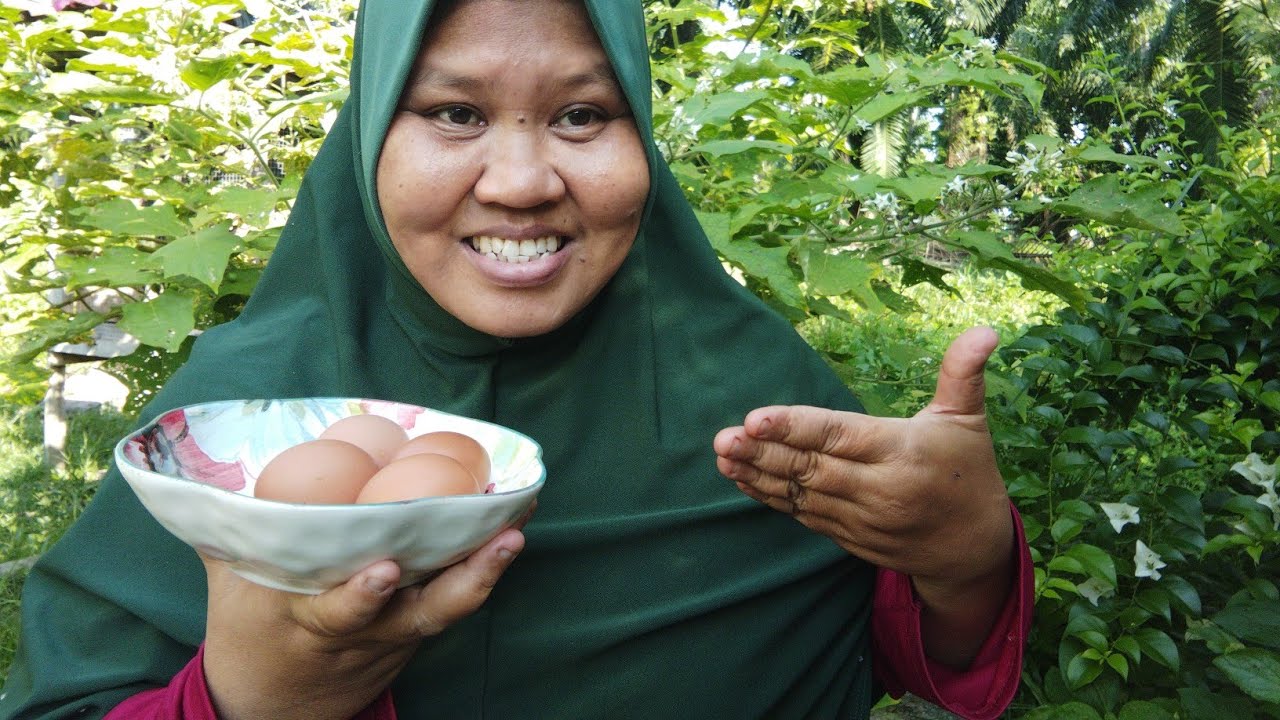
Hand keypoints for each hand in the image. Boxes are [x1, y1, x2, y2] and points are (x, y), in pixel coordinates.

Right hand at [201, 524, 526, 719]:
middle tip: (498, 541)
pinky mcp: (414, 635)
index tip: (385, 570)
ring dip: (485, 572)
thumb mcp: (230, 584)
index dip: (361, 594)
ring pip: (444, 609)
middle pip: (415, 611)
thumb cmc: (250, 629)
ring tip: (515, 533)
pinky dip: (480, 571)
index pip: (336, 612)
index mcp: (305, 621)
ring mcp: (393, 636)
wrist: (273, 710)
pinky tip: (508, 530)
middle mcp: (360, 632)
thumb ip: (231, 530)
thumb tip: (205, 471)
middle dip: (459, 581)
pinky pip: (449, 604)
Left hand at [713, 327, 1013, 663]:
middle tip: (723, 436)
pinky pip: (803, 516)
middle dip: (763, 452)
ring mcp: (862, 519)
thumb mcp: (968, 419)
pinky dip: (771, 497)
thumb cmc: (968, 469)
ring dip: (758, 475)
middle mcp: (880, 490)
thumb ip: (963, 373)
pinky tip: (742, 478)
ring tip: (723, 455)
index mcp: (903, 453)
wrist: (972, 548)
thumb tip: (986, 330)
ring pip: (801, 495)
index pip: (840, 435)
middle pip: (812, 468)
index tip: (754, 417)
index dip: (795, 427)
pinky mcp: (849, 538)